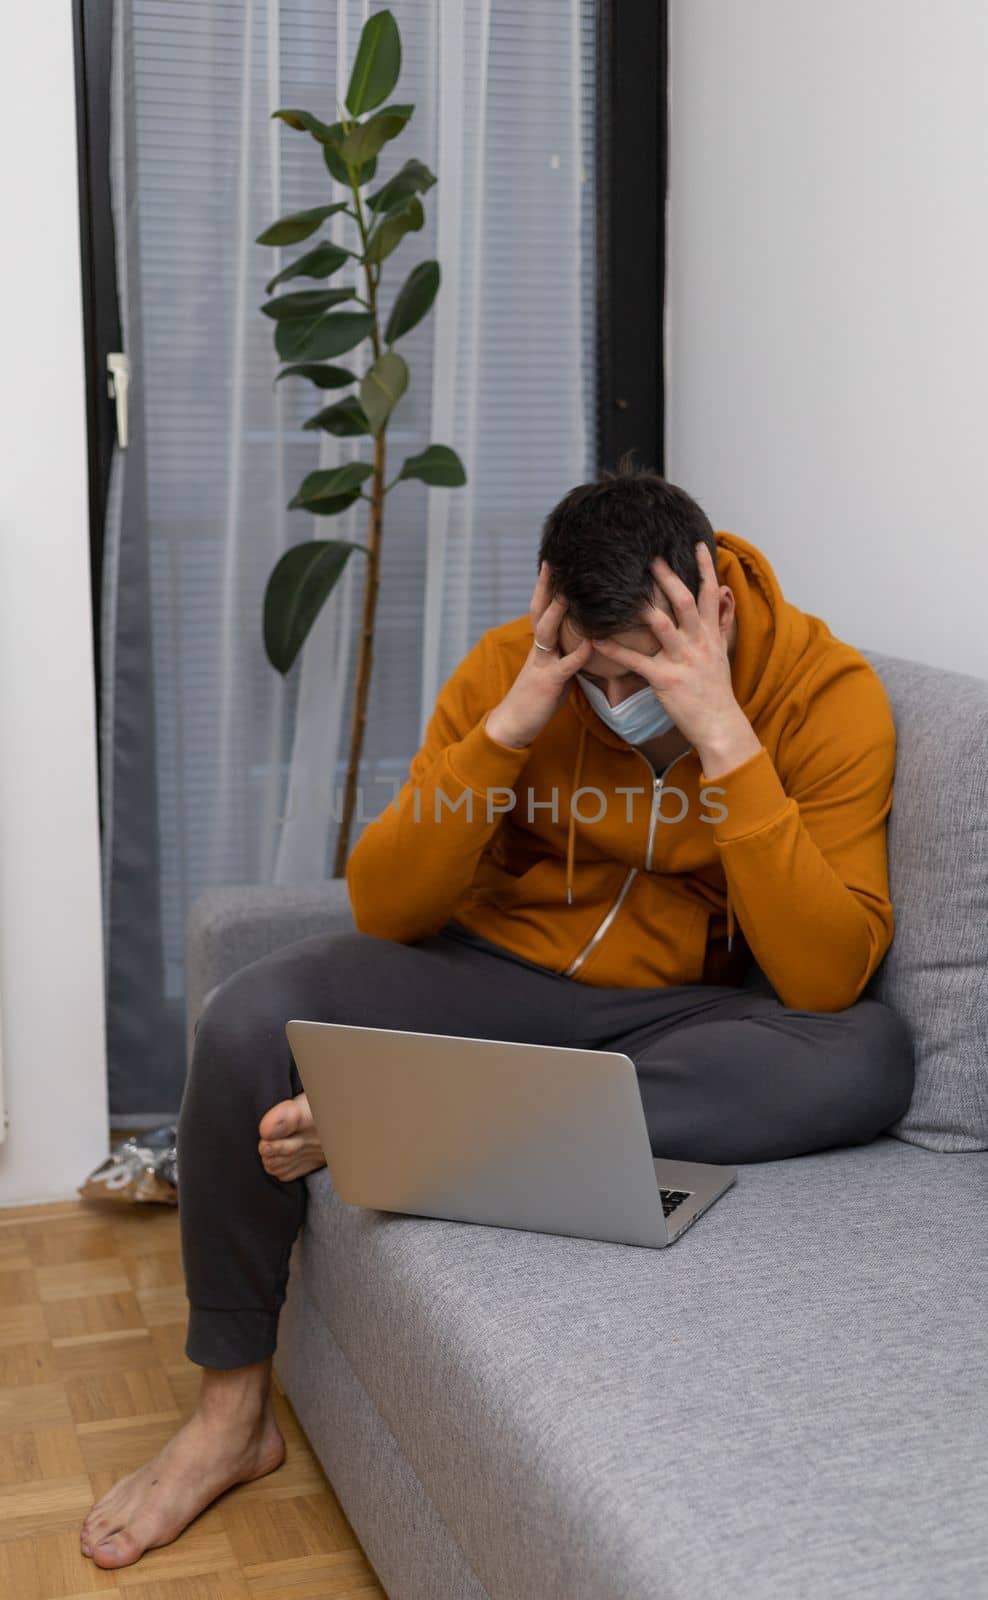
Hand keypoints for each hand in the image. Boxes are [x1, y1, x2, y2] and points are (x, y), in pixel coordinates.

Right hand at [485, 561, 592, 748]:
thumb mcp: (554, 670)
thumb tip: (587, 641)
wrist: (514, 723)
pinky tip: (591, 643)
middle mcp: (539, 649)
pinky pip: (564, 666)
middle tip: (554, 561)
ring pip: (548, 632)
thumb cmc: (537, 697)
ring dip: (558, 612)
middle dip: (547, 587)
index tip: (553, 563)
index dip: (546, 586)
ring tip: (569, 592)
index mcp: (541, 645)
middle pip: (540, 611)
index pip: (541, 609)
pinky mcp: (548, 683)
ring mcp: (541, 664)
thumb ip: (567, 653)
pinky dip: (577, 655)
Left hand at [590, 542, 759, 774]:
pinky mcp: (665, 680)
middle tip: (650, 556)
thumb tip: (727, 593)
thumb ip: (722, 621)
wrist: (720, 725)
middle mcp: (698, 642)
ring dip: (641, 606)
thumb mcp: (723, 651)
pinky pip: (636, 661)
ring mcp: (682, 660)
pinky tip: (596, 639)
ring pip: (661, 624)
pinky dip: (615, 650)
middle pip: (684, 601)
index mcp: (710, 634)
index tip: (698, 543)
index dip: (705, 568)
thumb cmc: (716, 689)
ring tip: (620, 588)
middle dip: (668, 578)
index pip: (710, 593)